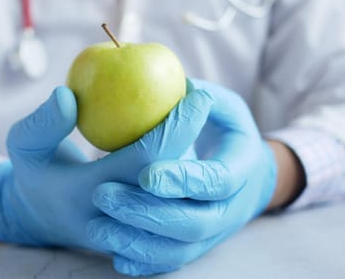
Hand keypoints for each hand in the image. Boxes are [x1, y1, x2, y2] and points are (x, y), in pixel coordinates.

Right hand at [0, 85, 213, 251]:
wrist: (40, 216)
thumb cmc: (36, 172)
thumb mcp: (24, 145)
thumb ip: (42, 123)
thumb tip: (68, 96)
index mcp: (85, 193)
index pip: (145, 158)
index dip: (178, 126)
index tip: (198, 94)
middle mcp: (113, 220)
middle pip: (171, 184)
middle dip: (195, 144)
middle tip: (204, 106)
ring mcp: (128, 234)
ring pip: (179, 207)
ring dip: (196, 168)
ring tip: (195, 130)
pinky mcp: (137, 239)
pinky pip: (173, 217)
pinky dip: (187, 188)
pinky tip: (187, 157)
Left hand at [89, 80, 277, 275]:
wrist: (247, 173)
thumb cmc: (227, 129)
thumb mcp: (224, 105)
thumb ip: (202, 96)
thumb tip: (176, 84)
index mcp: (243, 167)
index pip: (216, 181)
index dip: (183, 179)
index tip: (145, 174)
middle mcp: (232, 207)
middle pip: (195, 223)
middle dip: (149, 212)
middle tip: (103, 195)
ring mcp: (214, 231)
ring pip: (180, 250)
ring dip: (139, 242)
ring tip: (98, 228)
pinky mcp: (196, 244)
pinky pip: (172, 262)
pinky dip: (146, 263)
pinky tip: (117, 258)